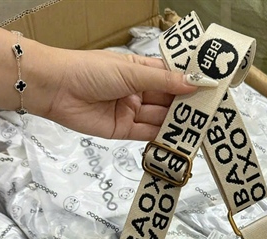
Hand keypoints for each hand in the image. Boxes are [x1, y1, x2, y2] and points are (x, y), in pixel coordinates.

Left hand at [41, 50, 198, 140]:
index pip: (171, 77)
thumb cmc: (89, 70)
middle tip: (208, 114)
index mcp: (140, 70)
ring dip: (176, 124)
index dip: (189, 84)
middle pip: (168, 101)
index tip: (210, 90)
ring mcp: (131, 111)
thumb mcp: (131, 72)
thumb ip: (163, 81)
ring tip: (197, 129)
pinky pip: (146, 134)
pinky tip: (177, 139)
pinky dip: (161, 137)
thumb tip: (194, 83)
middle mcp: (138, 91)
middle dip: (186, 107)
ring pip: (159, 119)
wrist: (56, 88)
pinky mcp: (122, 130)